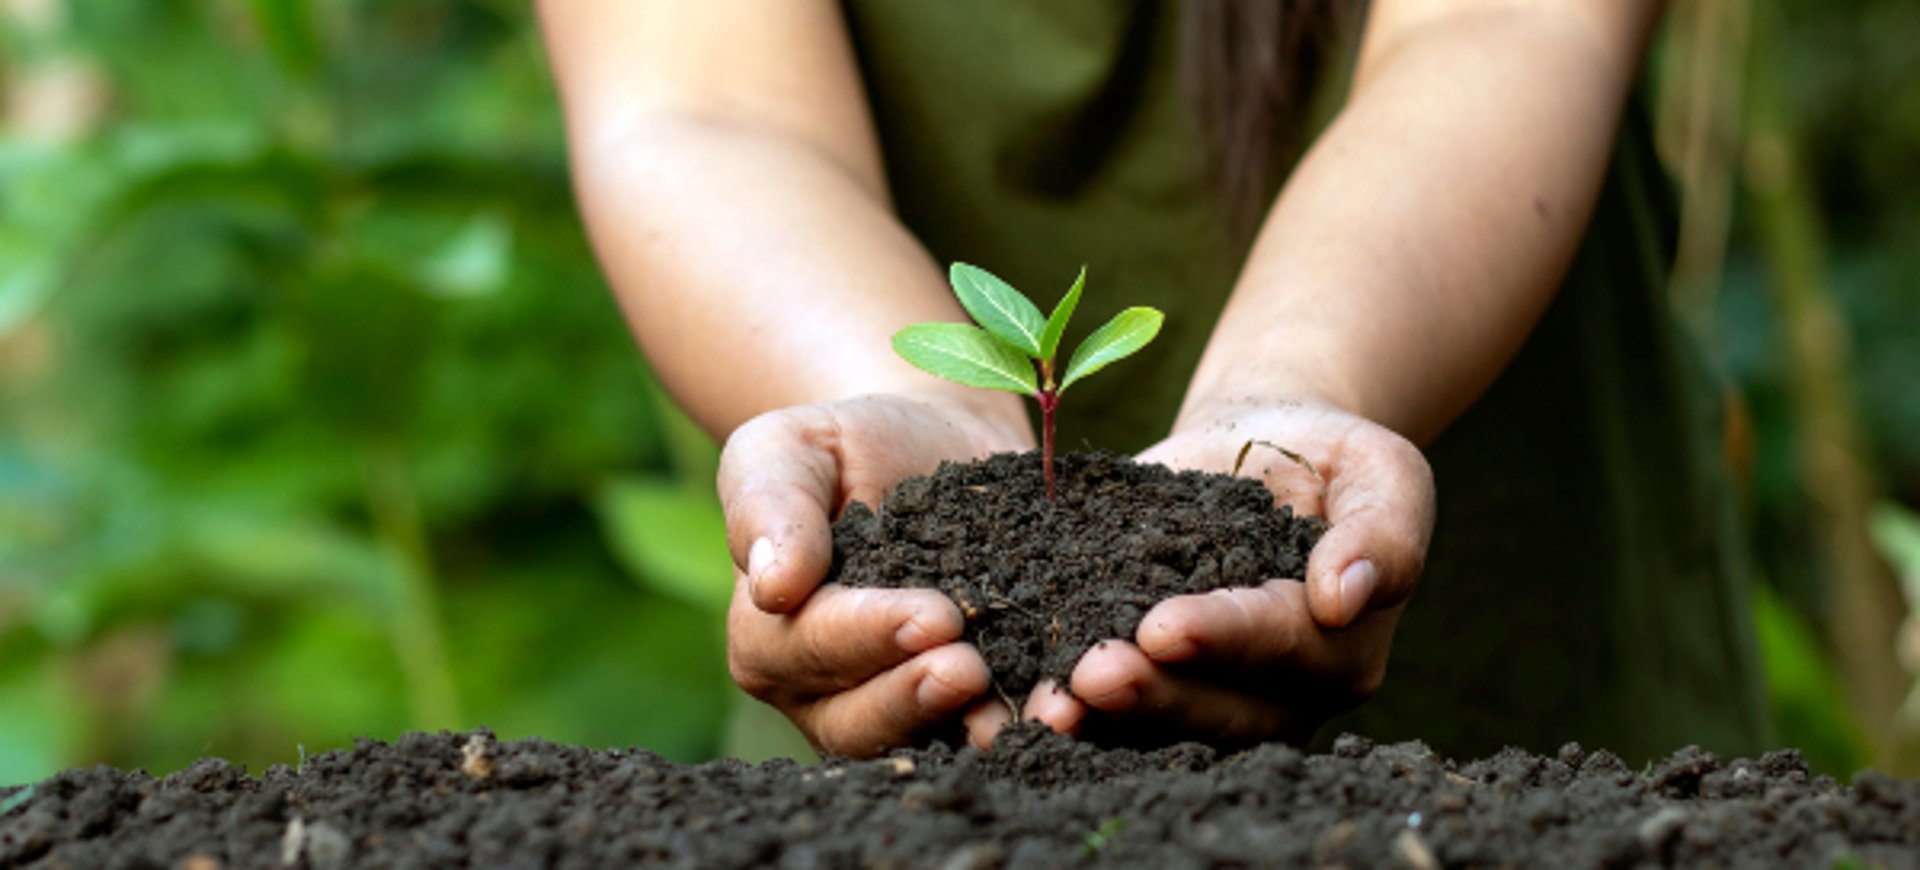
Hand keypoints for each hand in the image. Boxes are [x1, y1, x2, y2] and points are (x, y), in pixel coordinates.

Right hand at [721, 391, 1030, 756]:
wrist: (932, 443)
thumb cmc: (845, 444)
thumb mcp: (788, 448)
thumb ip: (768, 505)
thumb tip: (771, 585)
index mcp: (772, 638)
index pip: (812, 648)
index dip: (868, 636)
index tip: (931, 615)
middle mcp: (828, 694)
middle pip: (862, 718)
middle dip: (917, 696)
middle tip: (972, 669)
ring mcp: (900, 708)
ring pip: (929, 739)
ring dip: (980, 728)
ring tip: (1033, 706)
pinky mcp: (970, 705)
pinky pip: (992, 725)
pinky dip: (1032, 718)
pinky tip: (1073, 703)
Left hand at [1023, 400, 1435, 745]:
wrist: (1263, 444)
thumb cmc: (1331, 455)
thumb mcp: (1381, 472)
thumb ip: (1383, 534)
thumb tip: (1343, 597)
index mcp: (1342, 649)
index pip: (1282, 647)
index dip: (1224, 637)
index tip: (1164, 625)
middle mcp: (1281, 693)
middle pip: (1222, 708)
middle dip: (1155, 692)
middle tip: (1092, 674)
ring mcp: (1216, 697)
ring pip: (1166, 725)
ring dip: (1107, 719)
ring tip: (1054, 702)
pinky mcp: (1159, 682)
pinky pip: (1120, 711)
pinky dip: (1077, 709)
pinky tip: (1029, 699)